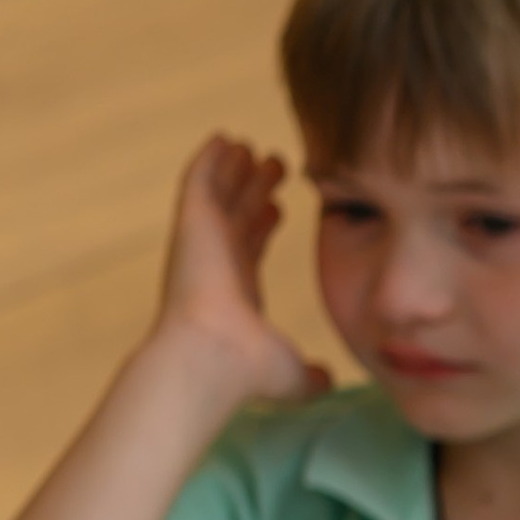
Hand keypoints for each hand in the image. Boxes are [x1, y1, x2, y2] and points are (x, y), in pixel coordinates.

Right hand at [153, 137, 329, 407]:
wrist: (215, 355)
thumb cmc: (251, 371)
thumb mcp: (294, 374)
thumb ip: (311, 376)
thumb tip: (327, 381)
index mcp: (238, 293)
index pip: (250, 250)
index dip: (263, 227)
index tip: (279, 207)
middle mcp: (217, 264)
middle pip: (236, 216)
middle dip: (253, 190)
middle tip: (274, 164)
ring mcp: (201, 240)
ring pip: (219, 194)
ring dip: (234, 170)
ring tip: (251, 146)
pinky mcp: (192, 220)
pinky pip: (199, 179)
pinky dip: (209, 158)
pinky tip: (224, 138)